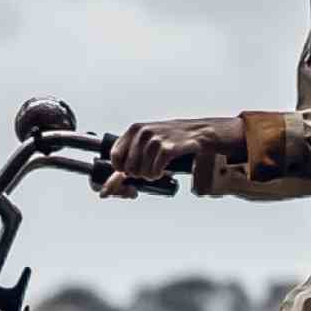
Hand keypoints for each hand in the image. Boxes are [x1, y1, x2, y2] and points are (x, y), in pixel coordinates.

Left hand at [101, 116, 238, 197]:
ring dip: (150, 175)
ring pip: (142, 172)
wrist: (199, 134)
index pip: (115, 156)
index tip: (128, 173)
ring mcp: (155, 140)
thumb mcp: (148, 140)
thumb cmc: (171, 139)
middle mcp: (143, 132)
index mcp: (135, 129)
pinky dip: (158, 174)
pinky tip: (163, 169)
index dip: (120, 169)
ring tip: (158, 168)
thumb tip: (111, 181)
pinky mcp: (167, 148)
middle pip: (128, 168)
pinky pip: (155, 171)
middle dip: (138, 174)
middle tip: (149, 169)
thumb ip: (130, 156)